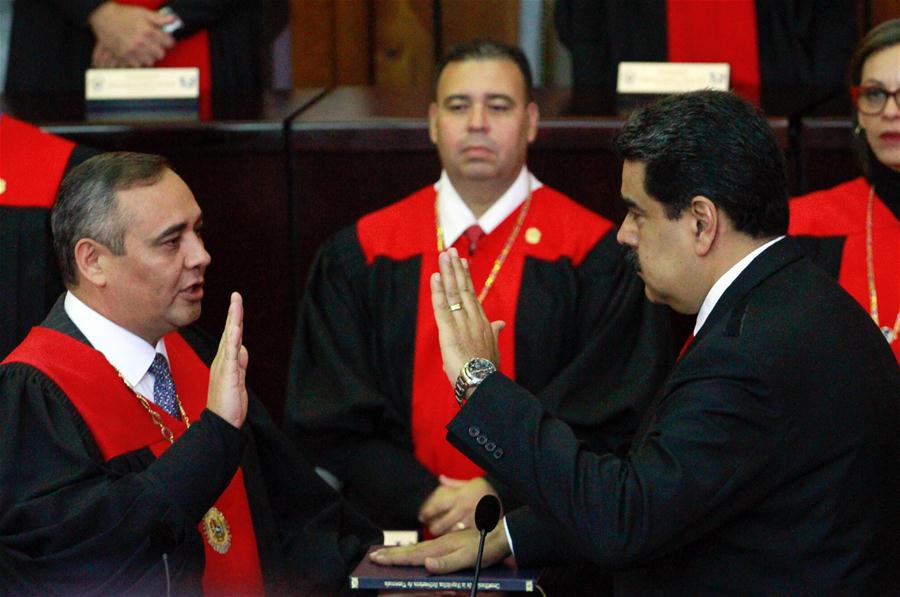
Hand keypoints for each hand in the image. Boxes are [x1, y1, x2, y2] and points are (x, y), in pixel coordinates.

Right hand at [88, 2, 174, 66]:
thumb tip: (173, 19)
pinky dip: (139, 61)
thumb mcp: (143, 13)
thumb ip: (159, 18)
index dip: (168, 42)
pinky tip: (138, 55)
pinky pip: (138, 65)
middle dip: (160, 50)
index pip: (168, 42)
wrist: (103, 17)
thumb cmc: (123, 14)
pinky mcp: (124, 55)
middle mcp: (141, 41)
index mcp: (148, 30)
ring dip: (150, 57)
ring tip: (146, 51)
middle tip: (155, 46)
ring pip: (151, 61)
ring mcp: (132, 49)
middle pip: (160, 54)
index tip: (166, 41)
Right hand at [207, 292, 248, 427]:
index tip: (237, 304)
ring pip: (230, 338)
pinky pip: (231, 353)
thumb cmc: (228, 404)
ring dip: (233, 320)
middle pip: (229, 332)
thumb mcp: (238, 380)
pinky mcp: (227, 374)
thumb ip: (240, 364)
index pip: (231, 336)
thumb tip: (242, 349)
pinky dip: (233, 340)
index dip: (234, 320)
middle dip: (233, 313)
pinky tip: (235, 327)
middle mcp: (222, 360)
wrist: (221, 423)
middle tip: (236, 295)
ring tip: (236, 303)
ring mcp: (224, 366)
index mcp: (226, 361)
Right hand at [369, 520, 511, 573]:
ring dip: (399, 552)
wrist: (501, 536)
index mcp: (441, 548)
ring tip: (386, 555)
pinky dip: (413, 552)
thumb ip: (447, 563)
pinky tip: (412, 554)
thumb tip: (426, 565)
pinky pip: (425, 549)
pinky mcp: (448, 545)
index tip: (377, 558)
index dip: (394, 558)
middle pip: (411, 550)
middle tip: (373, 556)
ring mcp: (443, 544)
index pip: (413, 555)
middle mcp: (440, 544)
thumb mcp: (468, 559)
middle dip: (391, 554)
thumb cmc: (485, 549)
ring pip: (416, 549)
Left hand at [419, 476, 498, 535]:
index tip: (421, 516)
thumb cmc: (487, 490)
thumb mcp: (471, 482)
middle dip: (431, 527)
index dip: (426, 513)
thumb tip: (440, 478)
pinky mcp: (477, 531)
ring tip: (439, 532)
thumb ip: (454, 483)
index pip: (436, 507)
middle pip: (439, 524)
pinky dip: (455, 539)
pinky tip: (452, 538)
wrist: (507, 498)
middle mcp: (463, 510)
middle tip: (429, 526)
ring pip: (448, 533)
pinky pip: (461, 538)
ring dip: (442, 534)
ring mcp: (470, 522)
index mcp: (459, 497)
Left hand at [431, 248, 503, 384]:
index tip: (462, 262)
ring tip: (443, 256)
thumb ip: (494, 332)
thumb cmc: (488, 369)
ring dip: (447, 273)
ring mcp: (462, 323)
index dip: (466, 277)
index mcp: (482, 323)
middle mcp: (473, 319)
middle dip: (456, 269)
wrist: (483, 383)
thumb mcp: (493, 348)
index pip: (472, 295)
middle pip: (463, 289)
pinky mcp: (449, 331)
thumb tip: (501, 323)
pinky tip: (434, 277)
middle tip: (450, 251)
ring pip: (453, 293)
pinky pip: (442, 307)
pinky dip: (437, 292)